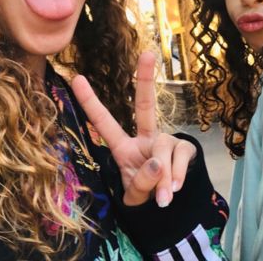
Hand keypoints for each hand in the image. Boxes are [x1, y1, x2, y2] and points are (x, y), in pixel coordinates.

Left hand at [71, 51, 196, 206]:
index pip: (105, 123)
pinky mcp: (185, 149)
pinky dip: (177, 176)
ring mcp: (166, 141)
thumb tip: (157, 162)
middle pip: (145, 105)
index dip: (91, 102)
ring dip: (164, 176)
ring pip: (163, 147)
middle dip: (146, 79)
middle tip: (148, 54)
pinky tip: (175, 189)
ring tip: (164, 197)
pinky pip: (181, 157)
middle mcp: (145, 138)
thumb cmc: (145, 196)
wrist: (171, 207)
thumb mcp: (135, 197)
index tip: (77, 78)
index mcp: (123, 147)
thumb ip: (140, 184)